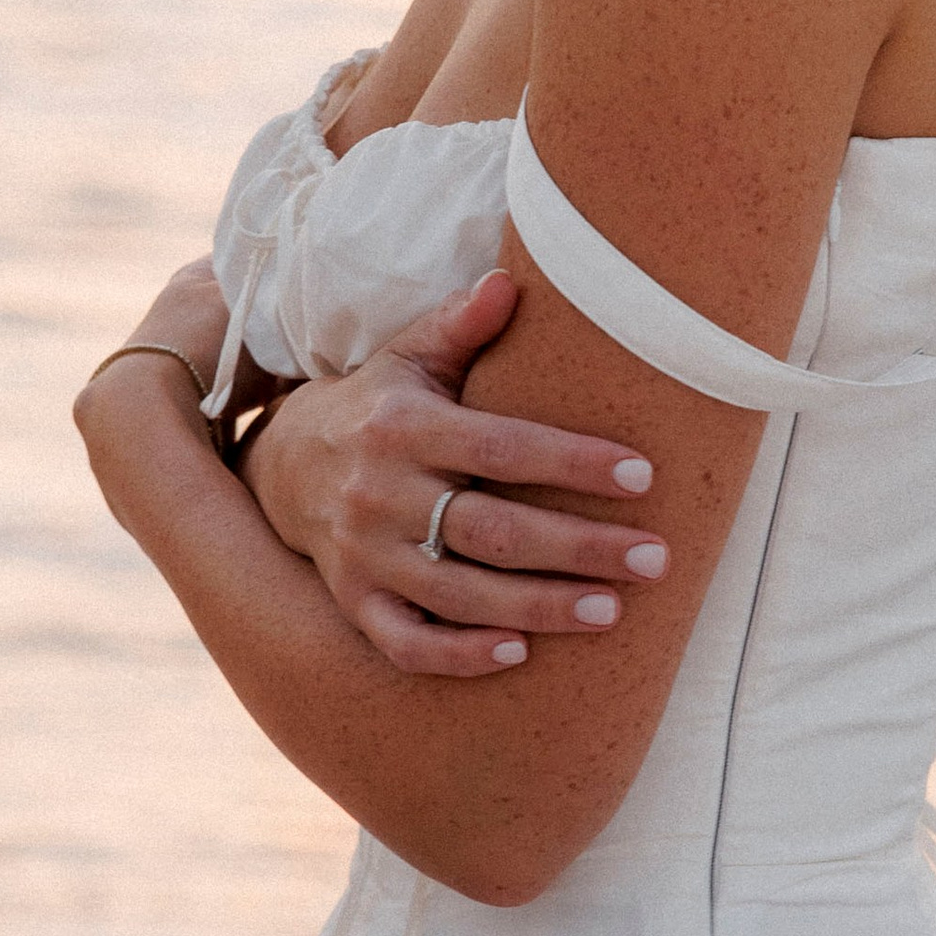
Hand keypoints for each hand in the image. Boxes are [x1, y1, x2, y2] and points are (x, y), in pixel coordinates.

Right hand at [241, 270, 666, 677]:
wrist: (282, 465)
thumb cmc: (378, 405)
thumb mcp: (409, 355)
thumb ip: (461, 325)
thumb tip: (511, 280)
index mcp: (404, 427)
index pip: (501, 447)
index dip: (572, 462)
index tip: (643, 476)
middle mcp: (379, 494)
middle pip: (492, 530)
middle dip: (579, 548)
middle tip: (653, 560)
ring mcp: (364, 556)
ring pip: (459, 593)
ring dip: (539, 607)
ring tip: (611, 611)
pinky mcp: (354, 603)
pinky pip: (406, 642)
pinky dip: (459, 655)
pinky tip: (519, 654)